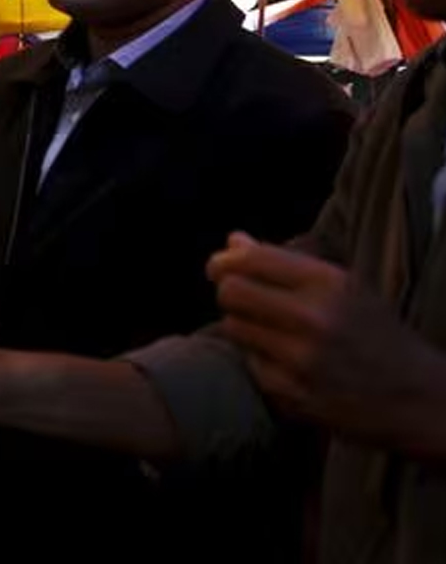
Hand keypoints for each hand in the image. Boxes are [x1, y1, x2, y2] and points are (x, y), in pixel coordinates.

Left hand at [210, 232, 445, 453]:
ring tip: (272, 330)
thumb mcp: (344, 287)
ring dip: (244, 326)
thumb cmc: (375, 333)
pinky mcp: (292, 394)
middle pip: (230, 291)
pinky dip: (259, 360)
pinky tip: (286, 362)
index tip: (221, 266)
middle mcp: (314, 318)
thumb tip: (233, 240)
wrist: (416, 397)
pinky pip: (249, 364)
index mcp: (329, 283)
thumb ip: (285, 262)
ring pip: (233, 327)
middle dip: (229, 291)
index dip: (225, 261)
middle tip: (243, 298)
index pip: (250, 259)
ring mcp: (301, 359)